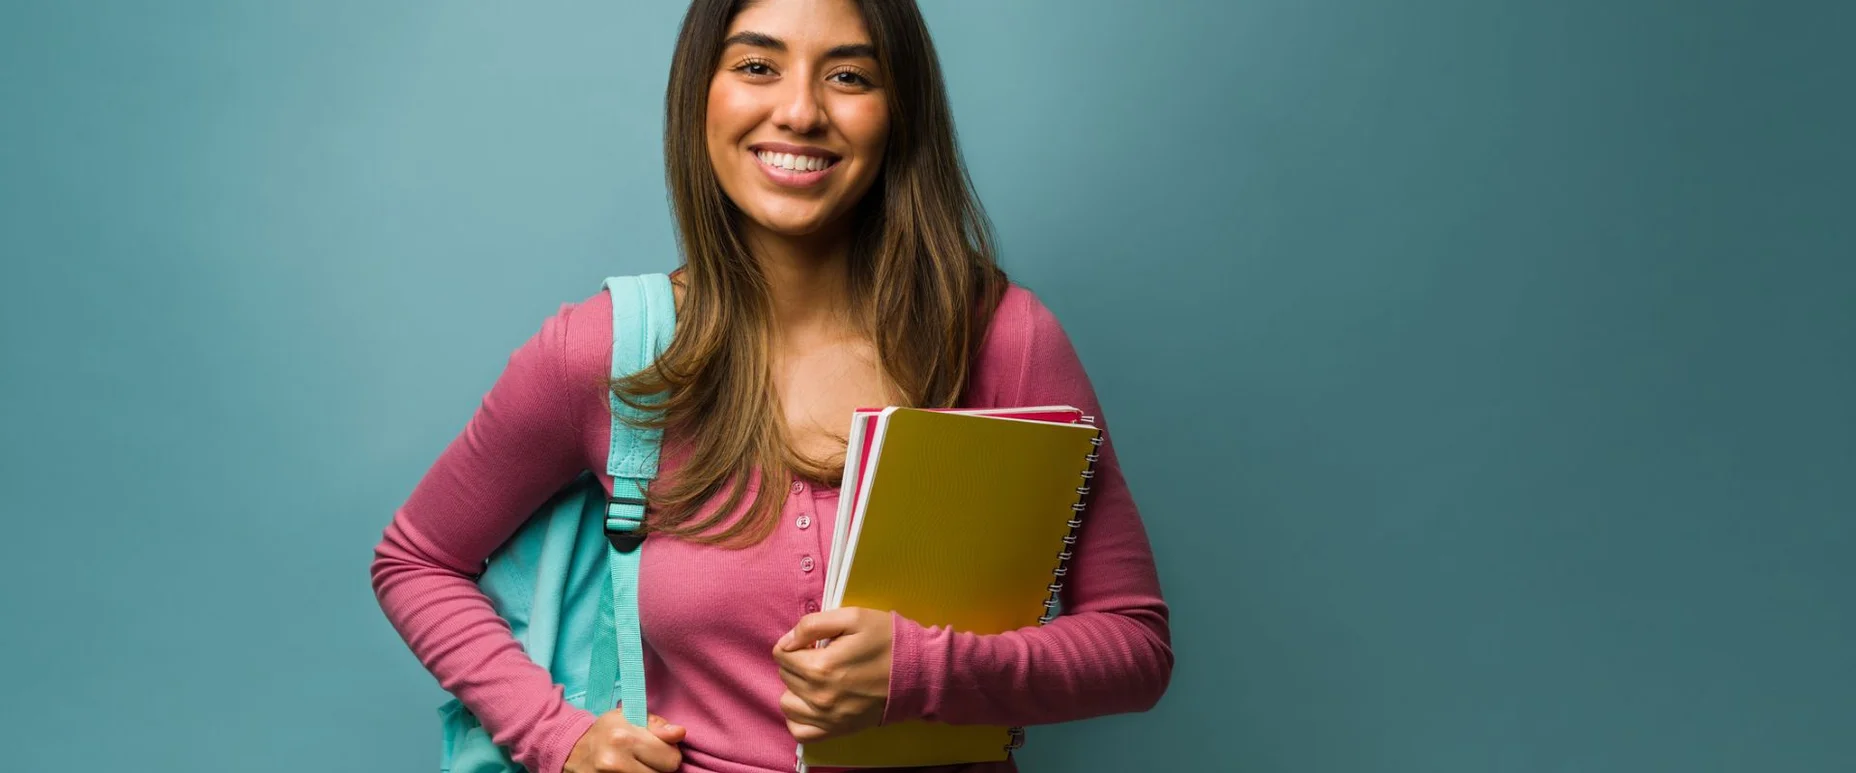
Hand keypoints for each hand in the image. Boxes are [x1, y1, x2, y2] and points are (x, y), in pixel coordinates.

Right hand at [564, 709, 685, 772]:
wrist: (573, 749)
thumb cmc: (607, 730)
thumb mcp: (630, 717)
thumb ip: (657, 725)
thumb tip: (679, 733)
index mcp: (625, 737)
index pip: (671, 758)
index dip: (669, 754)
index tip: (658, 750)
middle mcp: (616, 761)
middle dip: (659, 767)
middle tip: (647, 759)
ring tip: (637, 765)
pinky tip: (629, 771)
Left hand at [772, 607, 892, 742]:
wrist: (918, 672)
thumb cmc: (887, 640)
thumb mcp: (852, 617)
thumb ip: (812, 624)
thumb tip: (786, 641)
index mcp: (821, 666)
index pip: (781, 654)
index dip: (794, 642)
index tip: (814, 641)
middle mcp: (820, 696)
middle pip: (785, 676)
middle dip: (798, 662)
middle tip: (822, 655)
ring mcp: (828, 717)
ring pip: (787, 703)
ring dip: (796, 689)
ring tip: (817, 679)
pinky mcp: (837, 730)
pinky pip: (800, 731)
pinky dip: (799, 718)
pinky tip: (811, 704)